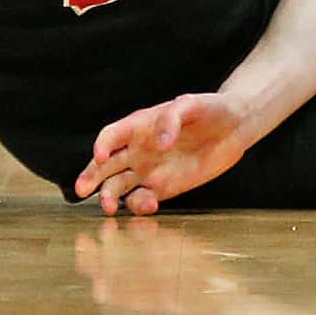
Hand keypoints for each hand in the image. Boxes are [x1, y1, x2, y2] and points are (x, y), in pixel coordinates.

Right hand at [76, 93, 259, 216]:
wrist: (233, 128)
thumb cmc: (210, 109)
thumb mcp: (191, 106)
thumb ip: (171, 119)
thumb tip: (159, 144)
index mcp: (139, 126)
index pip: (111, 135)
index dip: (102, 145)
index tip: (100, 155)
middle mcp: (138, 149)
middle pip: (105, 165)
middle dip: (91, 177)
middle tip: (82, 191)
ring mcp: (148, 170)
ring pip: (118, 186)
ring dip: (110, 197)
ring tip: (111, 209)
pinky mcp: (163, 189)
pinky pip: (142, 199)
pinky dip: (139, 206)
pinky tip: (148, 205)